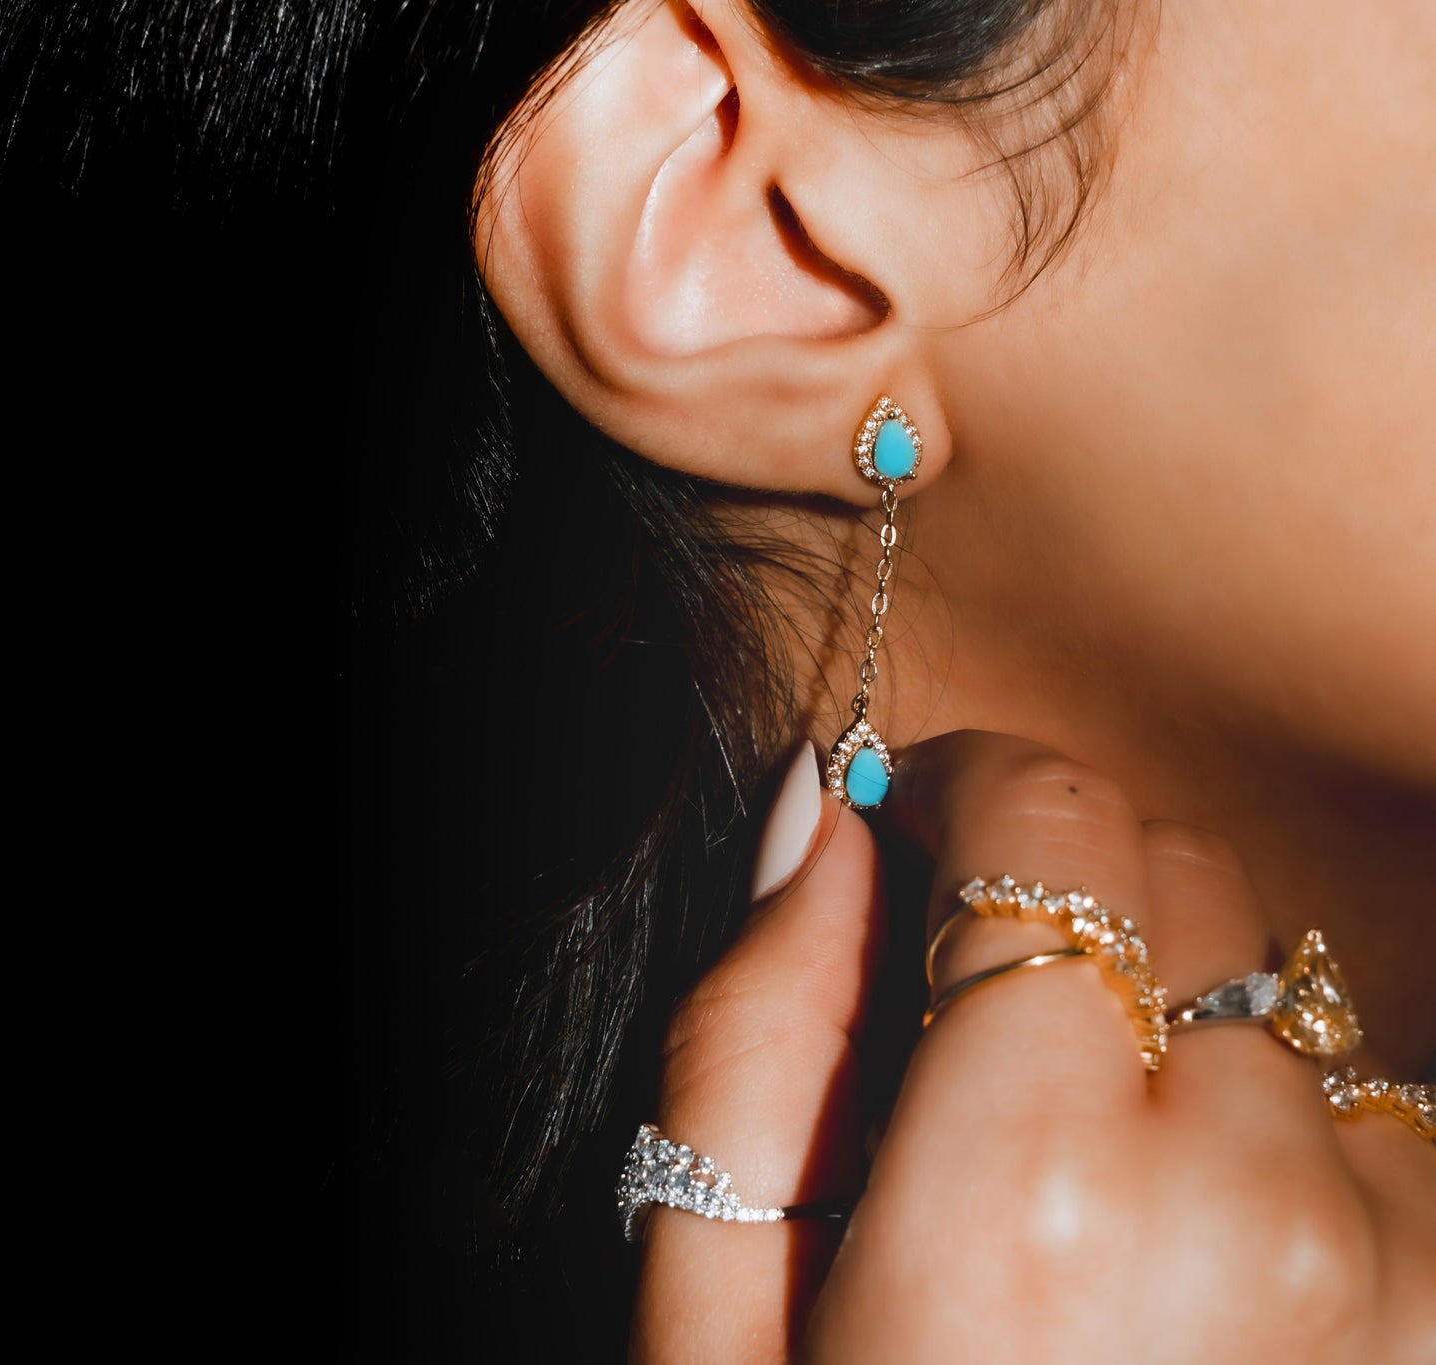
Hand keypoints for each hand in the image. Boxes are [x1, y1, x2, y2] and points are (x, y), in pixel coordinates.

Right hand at [631, 733, 1435, 1361]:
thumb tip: (823, 815)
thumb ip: (759, 1026)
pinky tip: (1187, 1230)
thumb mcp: (718, 1305)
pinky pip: (1369, 1106)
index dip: (971, 782)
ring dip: (1164, 1010)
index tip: (922, 819)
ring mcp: (1390, 1276)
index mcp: (1034, 1192)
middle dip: (1058, 879)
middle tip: (968, 1001)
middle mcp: (1250, 1208)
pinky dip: (1269, 1115)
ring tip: (1076, 1153)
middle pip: (1175, 868)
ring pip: (1273, 978)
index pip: (1048, 818)